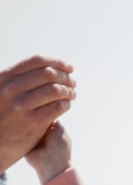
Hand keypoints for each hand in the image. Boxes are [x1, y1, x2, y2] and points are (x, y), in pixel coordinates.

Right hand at [0, 56, 74, 172]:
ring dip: (68, 90)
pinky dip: (66, 104)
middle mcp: (12, 88)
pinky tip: (67, 105)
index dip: (56, 62)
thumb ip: (18, 80)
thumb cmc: (1, 115)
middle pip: (48, 74)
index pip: (36, 61)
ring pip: (55, 90)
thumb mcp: (2, 91)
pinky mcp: (33, 122)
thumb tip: (45, 68)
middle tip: (73, 82)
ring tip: (72, 94)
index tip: (69, 67)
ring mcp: (22, 105)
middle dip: (65, 77)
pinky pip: (57, 108)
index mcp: (5, 77)